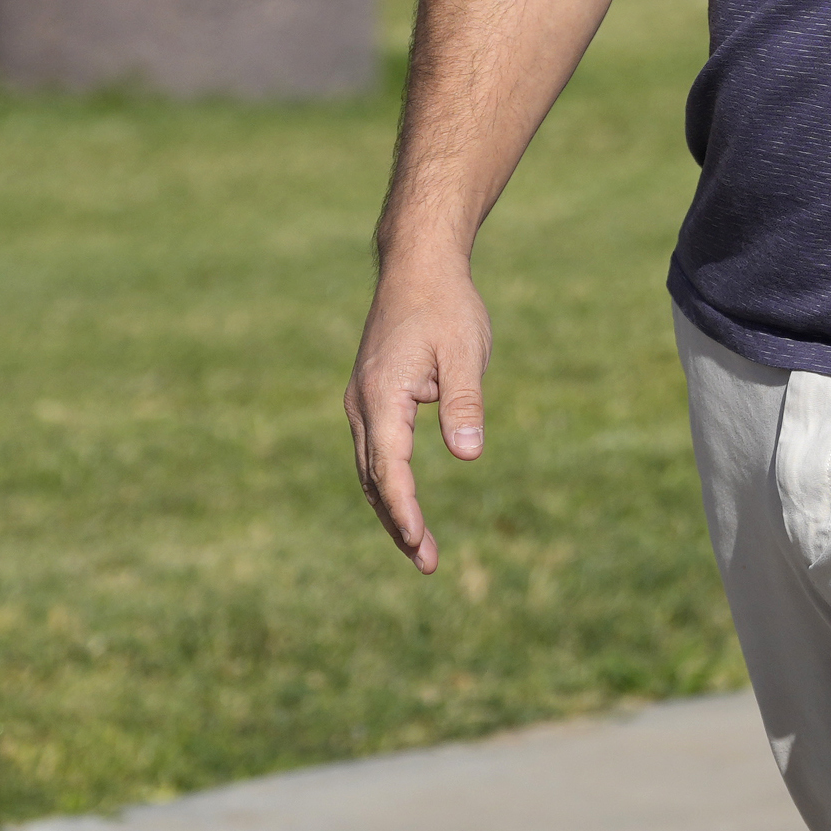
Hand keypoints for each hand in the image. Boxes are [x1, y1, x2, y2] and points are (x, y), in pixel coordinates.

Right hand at [344, 255, 492, 574]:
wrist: (417, 267)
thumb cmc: (446, 305)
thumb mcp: (465, 350)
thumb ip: (465, 401)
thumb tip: (468, 453)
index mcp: (381, 396)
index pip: (389, 467)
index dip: (404, 508)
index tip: (419, 540)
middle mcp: (362, 405)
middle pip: (374, 478)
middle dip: (398, 522)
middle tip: (426, 563)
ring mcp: (362, 403)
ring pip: (371, 469)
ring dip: (392, 509)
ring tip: (420, 548)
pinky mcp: (371, 400)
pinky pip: (375, 453)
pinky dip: (388, 484)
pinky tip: (405, 506)